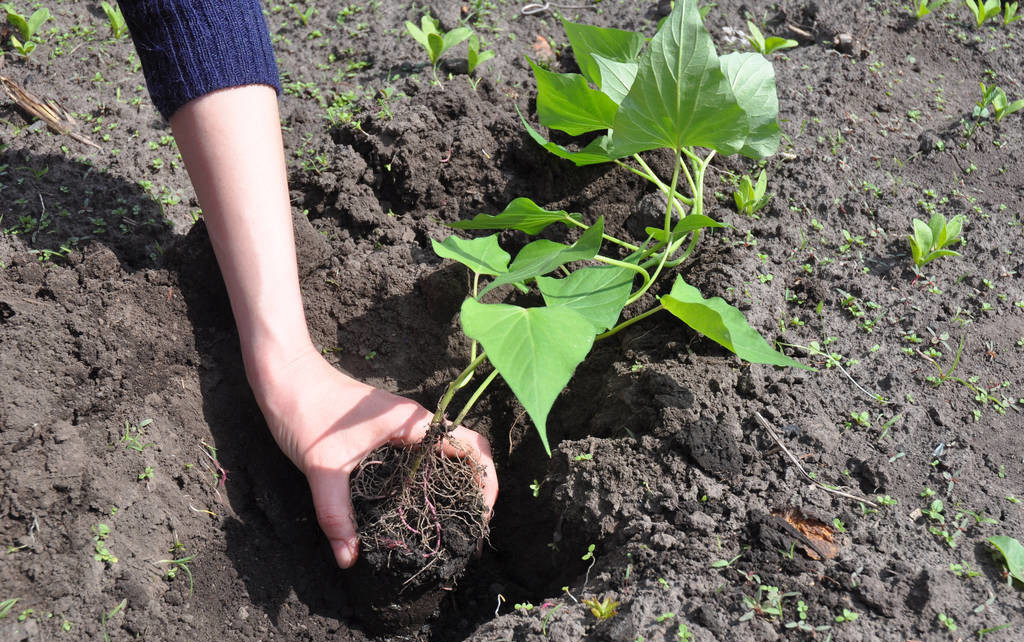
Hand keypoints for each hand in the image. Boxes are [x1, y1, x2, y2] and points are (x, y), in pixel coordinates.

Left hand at [250, 346, 497, 567]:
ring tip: (449, 522)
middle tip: (468, 529)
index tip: (481, 516)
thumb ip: (336, 514)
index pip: (472, 447)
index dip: (486, 482)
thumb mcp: (322, 468)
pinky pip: (422, 454)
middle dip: (476, 489)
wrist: (284, 376)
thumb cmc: (307, 410)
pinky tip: (416, 504)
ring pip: (445, 453)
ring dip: (455, 484)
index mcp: (413, 423)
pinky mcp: (385, 431)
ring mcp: (401, 425)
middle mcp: (415, 422)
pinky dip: (431, 477)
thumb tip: (347, 558)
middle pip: (466, 452)